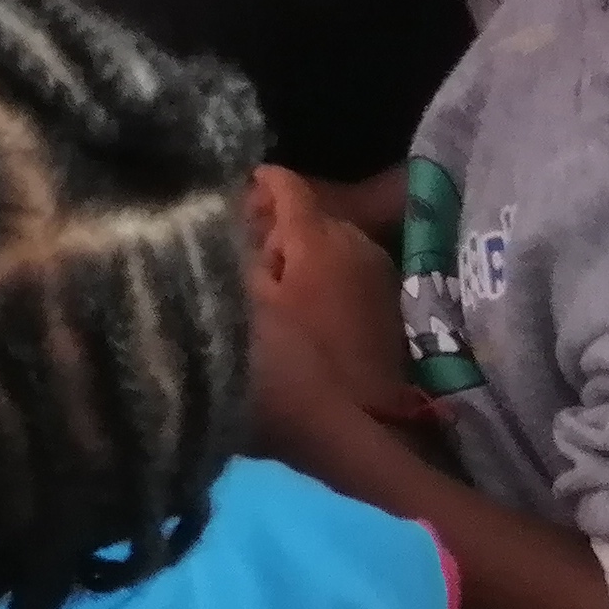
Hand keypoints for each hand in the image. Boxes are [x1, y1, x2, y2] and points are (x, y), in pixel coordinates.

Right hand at [241, 166, 416, 447]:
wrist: (363, 426)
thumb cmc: (294, 363)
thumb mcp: (246, 305)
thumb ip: (234, 255)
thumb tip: (222, 226)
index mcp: (317, 235)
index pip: (283, 182)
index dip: (252, 185)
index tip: (224, 201)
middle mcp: (354, 239)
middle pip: (305, 211)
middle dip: (272, 225)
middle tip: (238, 252)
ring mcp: (376, 269)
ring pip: (327, 239)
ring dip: (298, 251)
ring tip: (267, 281)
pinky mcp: (386, 298)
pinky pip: (345, 266)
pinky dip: (321, 272)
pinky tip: (300, 302)